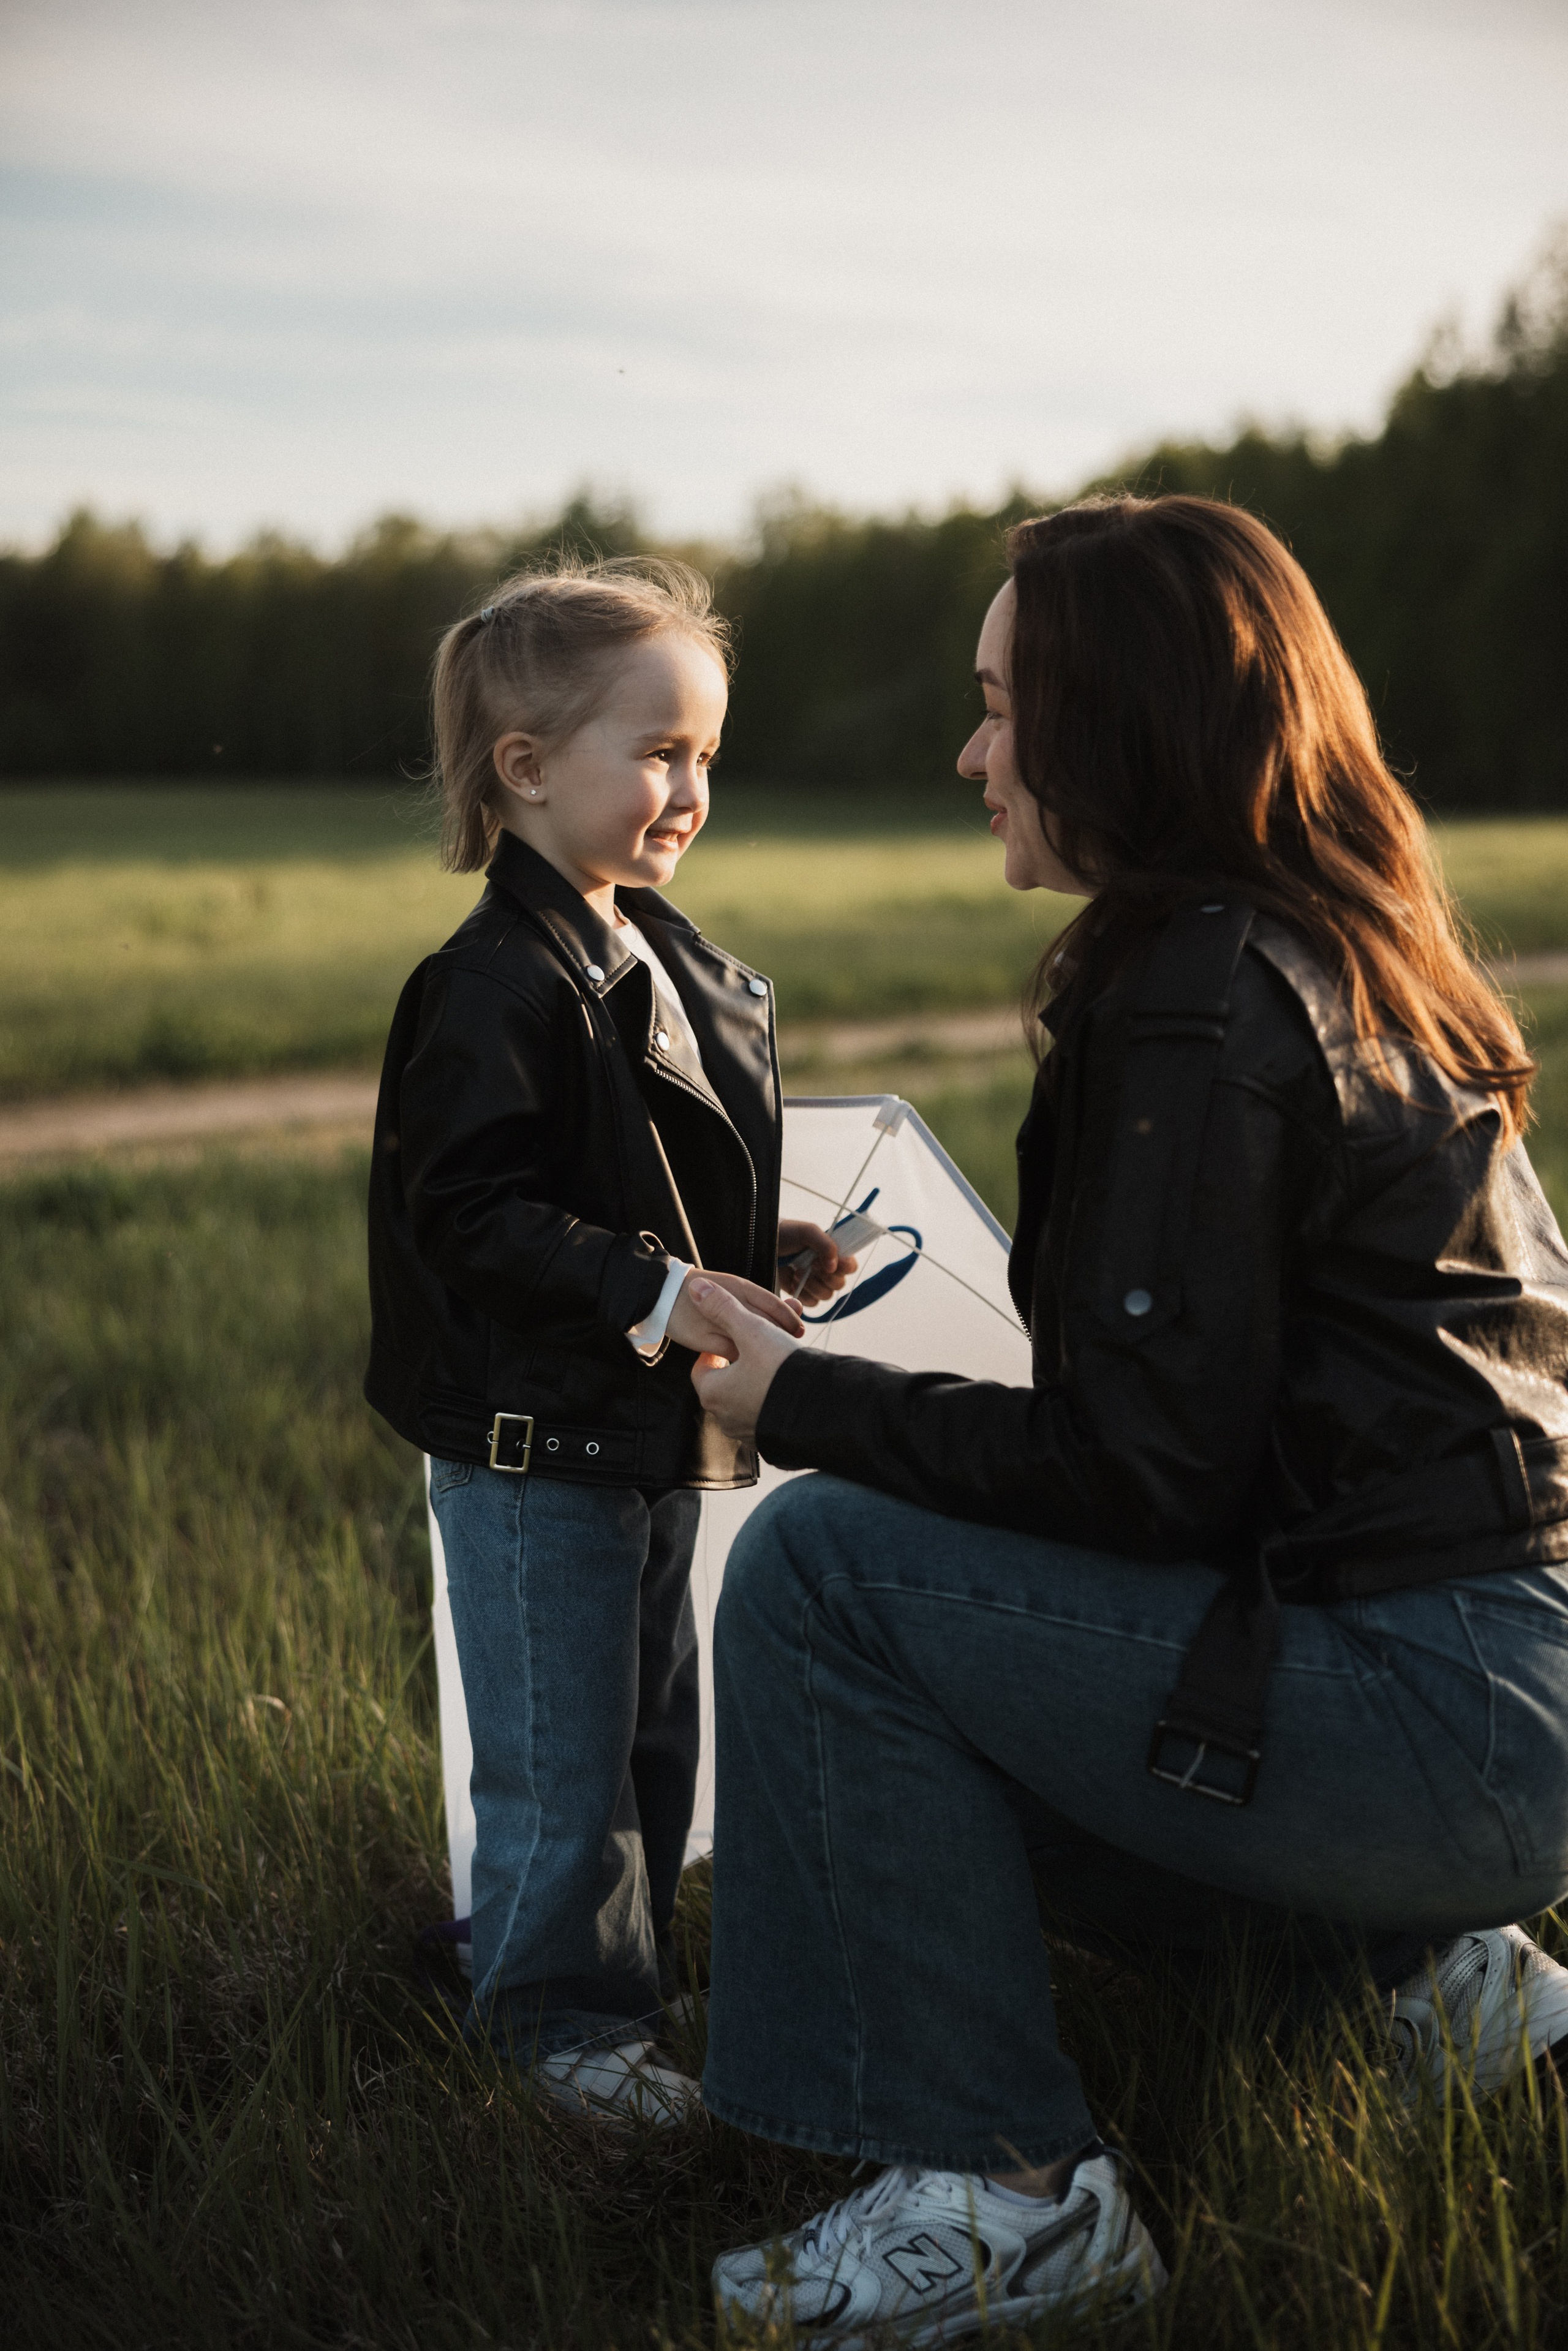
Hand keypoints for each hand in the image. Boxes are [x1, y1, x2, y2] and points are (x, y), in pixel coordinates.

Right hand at [666, 1268, 802, 1356]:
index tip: (800, 1331)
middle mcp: (731, 1303)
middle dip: (780, 1338)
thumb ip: (760, 1302)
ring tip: (770, 1360)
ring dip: (761, 1352)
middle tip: (789, 1348)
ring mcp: (716, 1322)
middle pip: (765, 1325)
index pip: (774, 1305)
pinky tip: (747, 1366)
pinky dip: (740, 1361)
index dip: (790, 1320)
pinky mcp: (703, 1339)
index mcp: (741, 1288)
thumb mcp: (735, 1291)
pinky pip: (730, 1355)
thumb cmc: (706, 1293)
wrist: (667, 1292)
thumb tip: (796, 1309)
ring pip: (748, 1342)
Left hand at [688, 1281, 797, 1437]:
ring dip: (757, 1381)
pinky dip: (773, 1399)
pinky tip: (790, 1386)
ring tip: (778, 1364)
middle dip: (740, 1363)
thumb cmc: (781, 1367)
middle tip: (758, 1348)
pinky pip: (765, 1415)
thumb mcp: (751, 1329)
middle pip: (725, 1382)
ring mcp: (747, 1432)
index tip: (733, 1338)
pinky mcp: (771, 1440)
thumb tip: (696, 1288)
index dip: (717, 1348)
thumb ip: (723, 1308)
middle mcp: (724, 1418)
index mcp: (712, 1393)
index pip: (703, 1367)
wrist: (822, 1408)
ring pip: (746, 1399)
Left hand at [776, 1219, 859, 1307]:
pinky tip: (793, 1281)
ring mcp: (816, 1283)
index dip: (843, 1267)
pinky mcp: (803, 1294)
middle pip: (839, 1284)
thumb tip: (833, 1266)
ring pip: (827, 1295)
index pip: (851, 1267)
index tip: (827, 1262)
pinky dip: (803, 1294)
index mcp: (833, 1253)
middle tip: (810, 1265)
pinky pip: (812, 1303)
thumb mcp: (807, 1232)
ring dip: (812, 1285)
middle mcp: (828, 1270)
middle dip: (825, 1277)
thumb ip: (825, 1244)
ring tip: (798, 1271)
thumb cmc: (787, 1234)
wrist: (763, 1244)